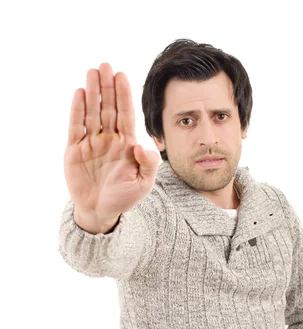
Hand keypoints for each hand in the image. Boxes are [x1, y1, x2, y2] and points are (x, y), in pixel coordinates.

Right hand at [64, 63, 159, 222]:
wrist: (100, 212)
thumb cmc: (124, 198)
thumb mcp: (143, 184)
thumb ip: (149, 164)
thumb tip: (141, 145)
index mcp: (126, 144)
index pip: (126, 114)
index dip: (124, 95)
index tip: (122, 75)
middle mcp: (109, 139)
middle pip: (108, 108)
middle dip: (108, 87)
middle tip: (105, 65)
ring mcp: (91, 143)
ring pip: (92, 112)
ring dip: (92, 92)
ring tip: (92, 72)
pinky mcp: (75, 150)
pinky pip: (76, 126)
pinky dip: (77, 110)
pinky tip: (79, 93)